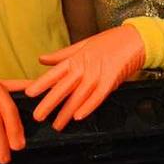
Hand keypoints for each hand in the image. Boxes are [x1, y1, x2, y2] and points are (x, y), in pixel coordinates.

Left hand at [25, 25, 144, 130]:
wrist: (134, 39)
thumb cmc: (108, 41)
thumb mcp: (82, 45)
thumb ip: (61, 55)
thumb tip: (42, 59)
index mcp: (76, 58)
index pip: (55, 73)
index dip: (41, 83)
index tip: (29, 93)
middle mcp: (84, 67)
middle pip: (64, 87)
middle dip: (50, 102)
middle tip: (38, 116)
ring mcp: (98, 74)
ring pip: (79, 96)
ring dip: (67, 111)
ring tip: (57, 124)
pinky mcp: (111, 81)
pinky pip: (98, 97)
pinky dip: (88, 107)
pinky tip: (79, 117)